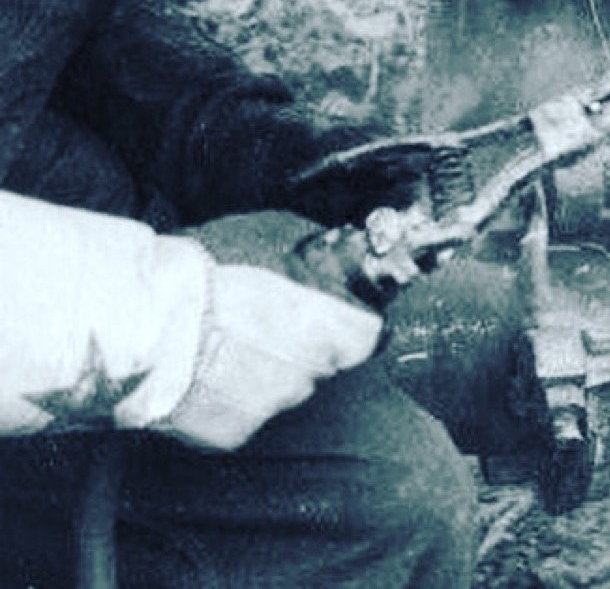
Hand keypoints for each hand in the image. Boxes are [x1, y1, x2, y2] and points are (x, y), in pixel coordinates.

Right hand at [154, 258, 381, 450]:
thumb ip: (305, 294)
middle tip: (263, 332)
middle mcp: (304, 373)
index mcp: (320, 328)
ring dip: (265, 378)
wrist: (149, 329)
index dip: (354, 330)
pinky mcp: (234, 434)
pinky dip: (232, 403)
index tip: (347, 326)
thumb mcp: (268, 270)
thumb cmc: (204, 288)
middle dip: (302, 352)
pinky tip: (207, 380)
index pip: (366, 339)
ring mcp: (270, 407)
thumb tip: (319, 293)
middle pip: (321, 366)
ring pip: (282, 392)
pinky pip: (245, 417)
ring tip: (226, 353)